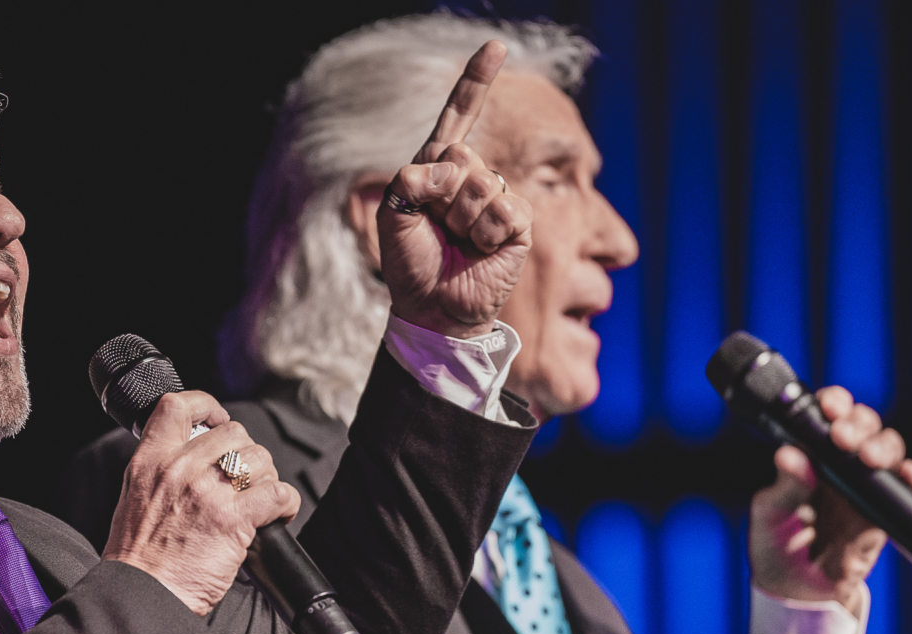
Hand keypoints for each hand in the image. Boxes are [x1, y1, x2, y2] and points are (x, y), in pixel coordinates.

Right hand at [103, 391, 300, 614]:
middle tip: (244, 481)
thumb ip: (162, 473)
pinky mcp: (233, 519)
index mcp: (149, 461)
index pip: (178, 406)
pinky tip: (277, 516)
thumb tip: (195, 461)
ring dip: (266, 479)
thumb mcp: (136, 499)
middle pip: (233, 432)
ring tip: (259, 501)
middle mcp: (178, 469)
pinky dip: (285, 504)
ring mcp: (207, 492)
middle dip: (246, 454)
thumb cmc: (139, 559)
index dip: (207, 406)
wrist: (142, 595)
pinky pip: (277, 493)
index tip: (218, 421)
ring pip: (259, 459)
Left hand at [379, 40, 532, 338]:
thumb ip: (412, 178)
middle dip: (440, 193)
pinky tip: (481, 251)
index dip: (476, 83)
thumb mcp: (394, 214)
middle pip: (460, 154)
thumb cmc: (411, 264)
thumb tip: (454, 168)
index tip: (495, 46)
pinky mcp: (518, 225)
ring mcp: (497, 199)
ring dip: (461, 217)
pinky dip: (486, 232)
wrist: (432, 308)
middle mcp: (471, 178)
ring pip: (481, 182)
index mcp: (439, 169)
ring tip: (457, 242)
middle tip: (436, 226)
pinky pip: (504, 209)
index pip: (458, 118)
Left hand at [749, 387, 911, 615]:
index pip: (826, 417)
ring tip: (868, 457)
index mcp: (809, 456)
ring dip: (883, 445)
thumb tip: (790, 455)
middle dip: (859, 422)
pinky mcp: (884, 512)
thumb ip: (783, 489)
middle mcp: (840, 465)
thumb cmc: (775, 546)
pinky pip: (907, 488)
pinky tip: (907, 475)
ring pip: (888, 449)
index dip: (834, 404)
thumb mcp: (768, 517)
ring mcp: (865, 487)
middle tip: (842, 437)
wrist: (796, 592)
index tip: (829, 406)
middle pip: (864, 426)